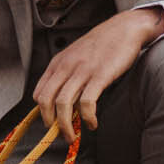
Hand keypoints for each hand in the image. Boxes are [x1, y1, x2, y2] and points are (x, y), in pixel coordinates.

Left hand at [32, 7, 163, 142]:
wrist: (124, 28)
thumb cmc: (102, 44)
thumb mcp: (76, 56)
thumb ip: (67, 74)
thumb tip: (63, 102)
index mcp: (58, 63)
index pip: (38, 93)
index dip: (42, 112)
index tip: (51, 123)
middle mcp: (66, 66)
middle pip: (45, 100)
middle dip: (50, 122)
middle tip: (60, 134)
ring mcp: (82, 71)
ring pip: (63, 104)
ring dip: (65, 126)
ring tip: (73, 135)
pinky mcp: (100, 76)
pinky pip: (87, 102)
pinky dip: (87, 118)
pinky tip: (92, 123)